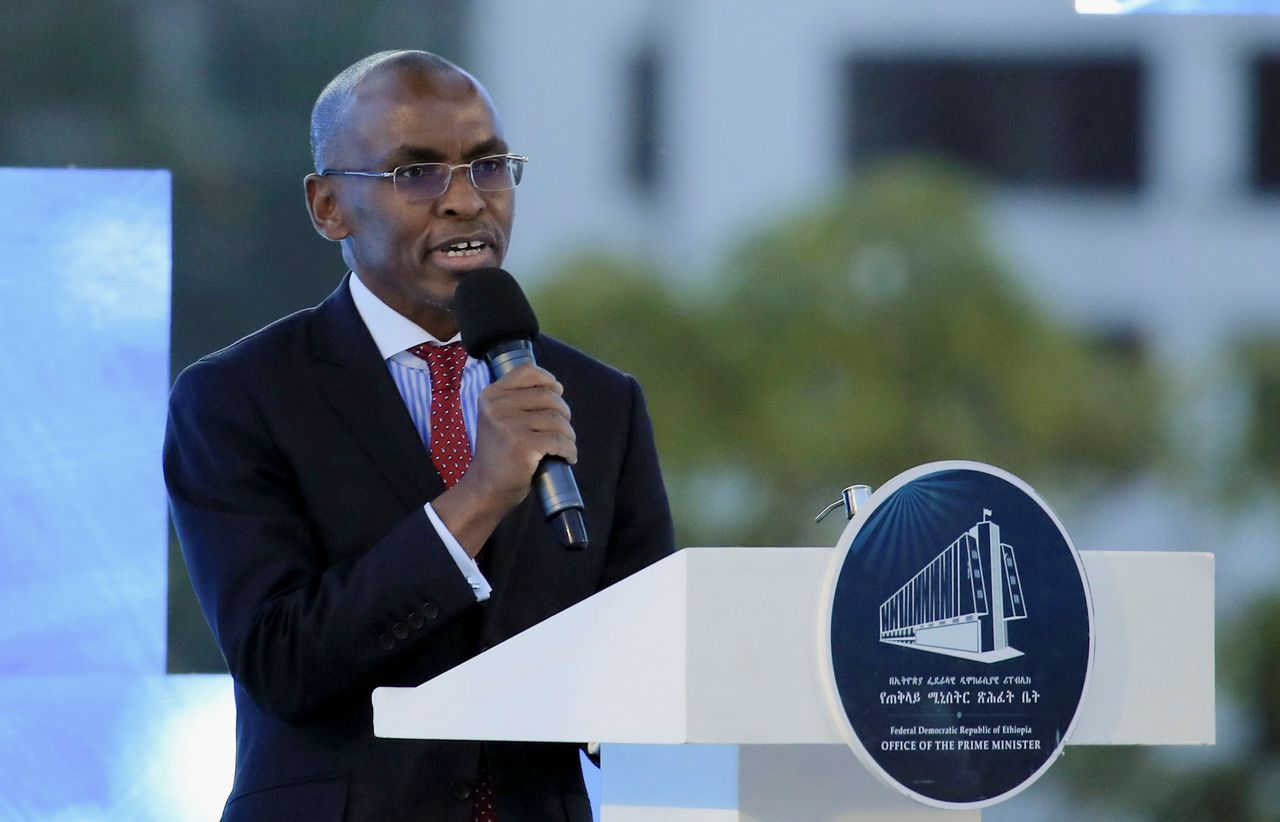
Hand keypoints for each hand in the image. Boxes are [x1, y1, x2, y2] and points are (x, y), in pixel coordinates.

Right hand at [432, 364, 576, 554]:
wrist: (486, 488)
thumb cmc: (499, 454)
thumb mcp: (498, 418)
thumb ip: (517, 400)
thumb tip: (556, 387)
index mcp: (491, 395)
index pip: (527, 371)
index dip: (548, 380)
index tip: (557, 392)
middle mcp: (497, 406)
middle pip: (549, 396)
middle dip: (563, 413)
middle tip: (562, 430)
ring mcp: (509, 425)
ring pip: (557, 419)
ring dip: (568, 434)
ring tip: (565, 446)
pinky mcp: (523, 445)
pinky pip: (560, 441)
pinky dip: (569, 450)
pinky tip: (568, 457)